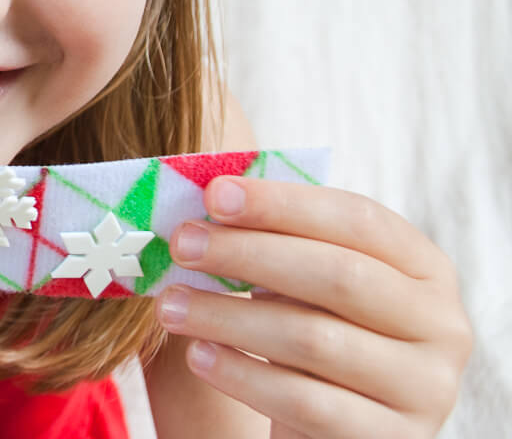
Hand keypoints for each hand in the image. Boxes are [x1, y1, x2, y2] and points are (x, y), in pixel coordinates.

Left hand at [155, 177, 472, 438]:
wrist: (336, 426)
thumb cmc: (314, 327)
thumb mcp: (309, 280)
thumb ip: (278, 238)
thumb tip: (209, 199)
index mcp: (424, 266)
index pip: (356, 218)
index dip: (283, 203)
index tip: (214, 194)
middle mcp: (440, 323)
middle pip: (336, 274)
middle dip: (248, 253)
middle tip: (182, 243)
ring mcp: (425, 387)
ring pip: (314, 339)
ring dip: (229, 315)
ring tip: (170, 304)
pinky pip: (306, 402)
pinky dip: (243, 375)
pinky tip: (198, 355)